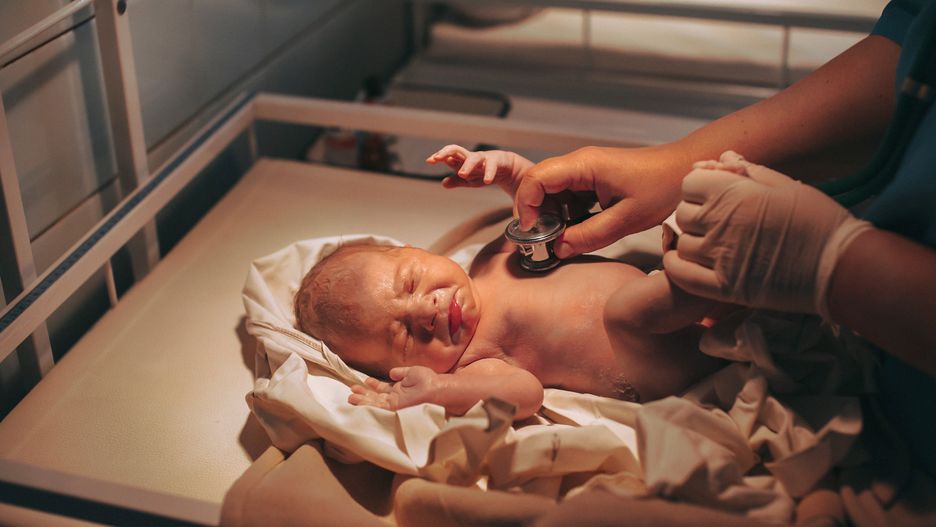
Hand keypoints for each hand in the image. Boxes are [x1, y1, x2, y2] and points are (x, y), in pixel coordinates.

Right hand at [348, 366, 439, 410]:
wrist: (434, 388)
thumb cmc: (427, 380)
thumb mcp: (411, 372)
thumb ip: (400, 373)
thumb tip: (391, 372)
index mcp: (399, 389)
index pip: (382, 389)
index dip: (373, 385)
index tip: (364, 380)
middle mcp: (395, 398)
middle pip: (376, 397)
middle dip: (364, 394)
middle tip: (352, 390)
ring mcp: (394, 405)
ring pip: (374, 404)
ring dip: (362, 400)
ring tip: (350, 397)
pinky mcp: (393, 409)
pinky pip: (377, 408)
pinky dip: (367, 405)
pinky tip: (358, 402)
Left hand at [426, 144, 532, 196]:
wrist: (505, 167)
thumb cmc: (483, 171)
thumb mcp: (468, 180)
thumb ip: (456, 181)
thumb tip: (443, 183)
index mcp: (462, 160)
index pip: (448, 155)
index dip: (439, 156)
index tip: (429, 160)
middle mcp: (471, 157)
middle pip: (456, 149)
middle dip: (446, 152)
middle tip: (438, 158)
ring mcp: (484, 158)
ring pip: (473, 158)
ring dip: (467, 165)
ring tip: (462, 174)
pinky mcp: (497, 161)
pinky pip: (492, 166)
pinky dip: (489, 173)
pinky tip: (487, 181)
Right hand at [514, 145, 687, 257]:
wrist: (686, 169)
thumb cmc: (664, 185)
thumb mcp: (626, 219)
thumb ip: (589, 235)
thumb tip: (559, 248)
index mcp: (584, 165)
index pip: (536, 178)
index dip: (526, 205)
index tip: (531, 230)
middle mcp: (580, 163)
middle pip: (538, 183)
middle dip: (534, 211)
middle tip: (542, 238)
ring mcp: (586, 170)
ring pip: (551, 191)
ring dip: (551, 214)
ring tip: (562, 236)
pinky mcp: (593, 179)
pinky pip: (568, 195)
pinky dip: (566, 213)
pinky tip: (578, 228)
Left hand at [663, 151, 871, 315]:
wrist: (841, 266)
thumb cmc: (818, 220)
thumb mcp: (786, 185)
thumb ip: (749, 171)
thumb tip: (723, 157)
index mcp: (735, 192)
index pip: (690, 183)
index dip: (699, 187)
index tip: (712, 194)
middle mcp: (722, 222)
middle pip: (683, 213)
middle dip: (695, 213)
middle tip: (714, 220)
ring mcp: (720, 256)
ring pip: (681, 242)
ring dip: (690, 240)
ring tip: (709, 242)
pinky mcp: (724, 287)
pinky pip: (680, 273)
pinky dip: (676, 266)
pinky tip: (686, 261)